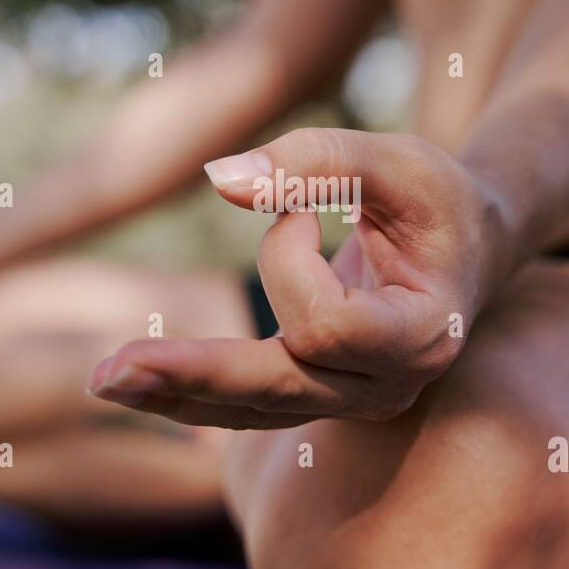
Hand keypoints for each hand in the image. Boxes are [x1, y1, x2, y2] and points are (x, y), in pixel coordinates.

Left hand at [89, 128, 506, 427]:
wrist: (466, 248)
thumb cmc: (436, 200)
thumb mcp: (395, 161)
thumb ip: (318, 160)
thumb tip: (218, 179)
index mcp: (421, 334)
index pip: (328, 327)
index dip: (289, 260)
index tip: (302, 209)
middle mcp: (387, 384)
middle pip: (276, 390)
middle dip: (193, 374)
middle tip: (107, 373)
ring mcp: (352, 401)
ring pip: (251, 408)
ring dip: (174, 391)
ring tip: (102, 381)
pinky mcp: (318, 396)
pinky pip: (246, 403)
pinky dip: (191, 390)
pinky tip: (137, 384)